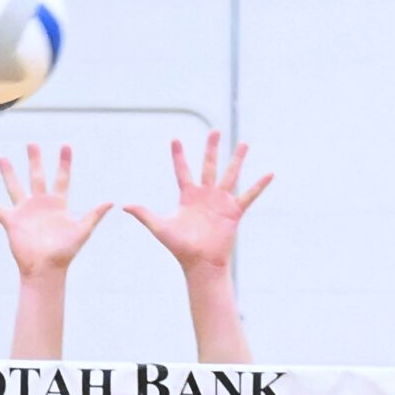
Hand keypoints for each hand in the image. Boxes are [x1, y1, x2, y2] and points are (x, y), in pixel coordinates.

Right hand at [0, 144, 111, 279]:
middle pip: (37, 177)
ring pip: (15, 187)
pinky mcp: (12, 222)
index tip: (65, 145)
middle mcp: (40, 205)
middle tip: (32, 144)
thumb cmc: (65, 253)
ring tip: (2, 157)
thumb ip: (94, 215)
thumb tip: (111, 202)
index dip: (64, 163)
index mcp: (58, 205)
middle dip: (35, 160)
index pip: (62, 179)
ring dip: (8, 173)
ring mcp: (25, 212)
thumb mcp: (82, 231)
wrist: (46, 269)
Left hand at [124, 132, 271, 276]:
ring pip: (230, 174)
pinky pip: (248, 195)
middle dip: (211, 148)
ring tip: (244, 143)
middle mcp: (205, 195)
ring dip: (237, 159)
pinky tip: (269, 173)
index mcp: (188, 196)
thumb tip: (124, 206)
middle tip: (214, 130)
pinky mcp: (234, 211)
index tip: (175, 139)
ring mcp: (221, 202)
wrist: (200, 263)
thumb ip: (144, 214)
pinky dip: (259, 185)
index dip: (179, 155)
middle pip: (209, 165)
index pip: (183, 170)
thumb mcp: (160, 227)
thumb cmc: (180, 247)